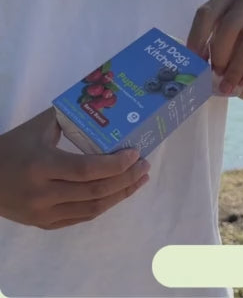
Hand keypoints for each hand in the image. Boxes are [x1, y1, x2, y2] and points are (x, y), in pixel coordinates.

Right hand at [0, 109, 149, 229]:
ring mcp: (43, 213)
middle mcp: (43, 193)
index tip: (136, 153)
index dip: (116, 164)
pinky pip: (82, 217)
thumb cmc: (9, 150)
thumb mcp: (35, 129)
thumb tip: (98, 102)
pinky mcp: (44, 224)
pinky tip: (118, 192)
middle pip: (95, 191)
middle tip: (145, 165)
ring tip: (139, 180)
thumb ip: (66, 117)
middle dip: (126, 178)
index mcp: (40, 166)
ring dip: (121, 194)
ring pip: (93, 208)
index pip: (87, 170)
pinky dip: (103, 205)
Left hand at [186, 0, 242, 96]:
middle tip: (215, 74)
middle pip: (229, 26)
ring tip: (229, 84)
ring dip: (237, 67)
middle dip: (220, 55)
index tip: (194, 61)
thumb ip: (207, 48)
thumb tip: (192, 66)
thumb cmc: (238, 48)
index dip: (197, 38)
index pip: (207, 13)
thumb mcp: (221, 44)